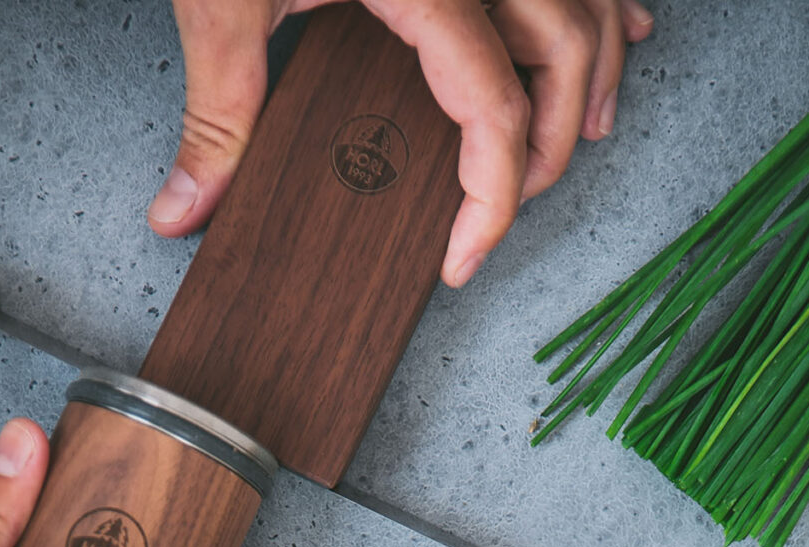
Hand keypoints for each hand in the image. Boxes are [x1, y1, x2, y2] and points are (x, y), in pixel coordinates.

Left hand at [150, 0, 653, 285]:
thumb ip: (217, 108)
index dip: (493, 202)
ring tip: (582, 129)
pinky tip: (621, 28)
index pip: (493, 110)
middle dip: (551, 145)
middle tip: (512, 205)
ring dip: (596, 68)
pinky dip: (604, 0)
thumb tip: (188, 206)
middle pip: (566, 52)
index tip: (461, 259)